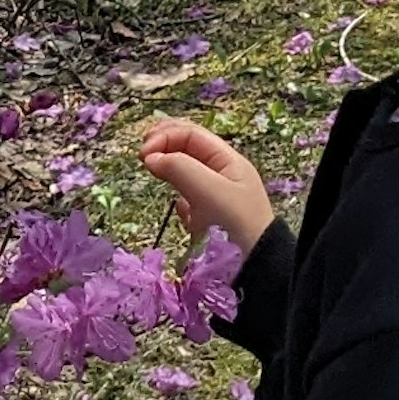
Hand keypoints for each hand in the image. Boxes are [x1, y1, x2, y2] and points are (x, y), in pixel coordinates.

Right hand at [137, 117, 275, 255]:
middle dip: (164, 146)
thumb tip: (150, 158)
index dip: (165, 136)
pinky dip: (179, 201)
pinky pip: (189, 201)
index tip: (143, 154)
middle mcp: (222, 174)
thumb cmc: (236, 223)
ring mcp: (216, 196)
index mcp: (227, 160)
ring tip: (153, 174)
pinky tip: (180, 210)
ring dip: (169, 170)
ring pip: (186, 173)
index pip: (191, 134)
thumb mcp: (210, 190)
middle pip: (188, 148)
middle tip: (142, 156)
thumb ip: (180, 169)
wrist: (256, 265)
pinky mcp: (210, 219)